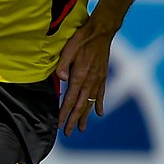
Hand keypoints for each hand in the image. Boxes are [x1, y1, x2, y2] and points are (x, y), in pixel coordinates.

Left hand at [55, 15, 114, 133]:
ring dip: (85, 116)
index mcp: (79, 76)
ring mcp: (97, 80)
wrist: (101, 31)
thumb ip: (63, 65)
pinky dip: (99, 104)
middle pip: (80, 105)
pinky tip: (98, 113)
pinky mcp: (102, 76)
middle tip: (68, 132)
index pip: (70, 99)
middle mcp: (89, 81)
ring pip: (90, 102)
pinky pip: (101, 94)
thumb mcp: (68, 49)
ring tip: (81, 128)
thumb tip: (61, 79)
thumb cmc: (82, 39)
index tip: (60, 124)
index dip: (64, 113)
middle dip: (73, 120)